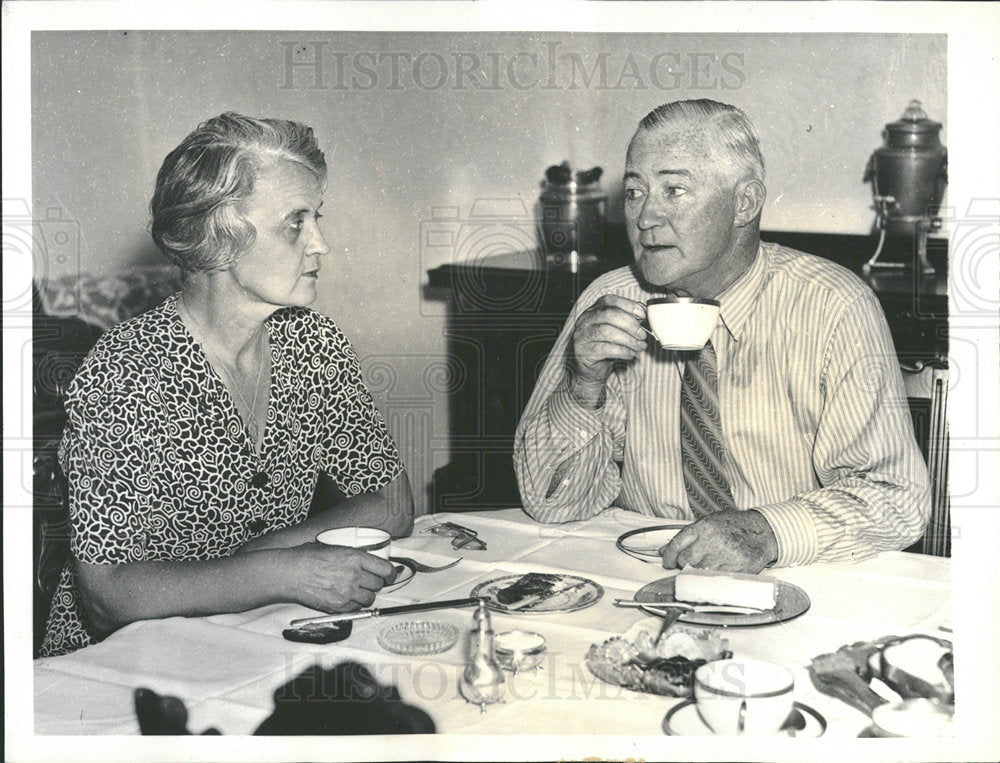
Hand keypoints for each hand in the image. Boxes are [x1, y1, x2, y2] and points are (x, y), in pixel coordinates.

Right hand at [279, 544, 397, 612]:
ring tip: (355, 590)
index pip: (385, 569)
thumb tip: (368, 561)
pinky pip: (356, 608)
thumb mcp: (335, 547)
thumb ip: (354, 556)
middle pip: (378, 585)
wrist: (291, 573)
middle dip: (375, 583)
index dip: (391, 574)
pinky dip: (354, 605)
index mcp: (355, 557)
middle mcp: (354, 575)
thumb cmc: (308, 557)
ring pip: (369, 598)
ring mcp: (347, 592)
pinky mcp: (338, 606)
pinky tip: (346, 597)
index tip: (390, 575)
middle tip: (368, 581)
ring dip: (366, 595)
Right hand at [569, 295, 646, 402]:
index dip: (628, 306)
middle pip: (608, 314)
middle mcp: (585, 320)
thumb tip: (646, 318)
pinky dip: (622, 351)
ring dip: (628, 340)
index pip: (610, 300)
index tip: (643, 315)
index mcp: (594, 309)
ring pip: (607, 331)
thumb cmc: (606, 345)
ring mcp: (583, 335)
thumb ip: (628, 320)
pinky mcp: (584, 351)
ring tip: (639, 346)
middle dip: (630, 324)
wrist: (590, 367)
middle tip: (642, 335)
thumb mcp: (616, 329)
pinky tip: (630, 354)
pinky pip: (605, 349)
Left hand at [659, 510, 777, 572]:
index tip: (668, 562)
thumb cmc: (735, 526)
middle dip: (683, 565)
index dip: (669, 556)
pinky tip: (713, 574)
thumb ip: (687, 536)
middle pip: (685, 560)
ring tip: (704, 567)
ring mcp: (723, 556)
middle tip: (689, 565)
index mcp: (703, 527)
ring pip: (697, 572)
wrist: (763, 532)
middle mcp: (711, 541)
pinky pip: (713, 580)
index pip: (676, 544)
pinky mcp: (734, 569)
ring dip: (697, 573)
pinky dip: (710, 579)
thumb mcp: (709, 523)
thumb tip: (664, 550)